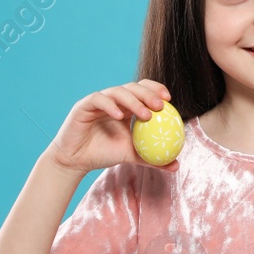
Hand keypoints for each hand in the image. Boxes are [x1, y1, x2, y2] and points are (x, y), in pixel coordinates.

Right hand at [46, 79, 177, 175]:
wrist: (77, 161)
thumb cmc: (104, 154)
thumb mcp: (132, 156)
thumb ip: (153, 159)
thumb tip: (176, 165)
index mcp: (126, 107)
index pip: (143, 90)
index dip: (156, 89)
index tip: (169, 100)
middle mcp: (114, 100)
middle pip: (133, 88)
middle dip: (149, 93)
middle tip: (161, 106)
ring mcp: (99, 100)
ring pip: (118, 91)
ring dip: (134, 101)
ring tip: (146, 114)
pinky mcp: (84, 105)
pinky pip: (98, 99)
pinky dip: (110, 105)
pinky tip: (120, 116)